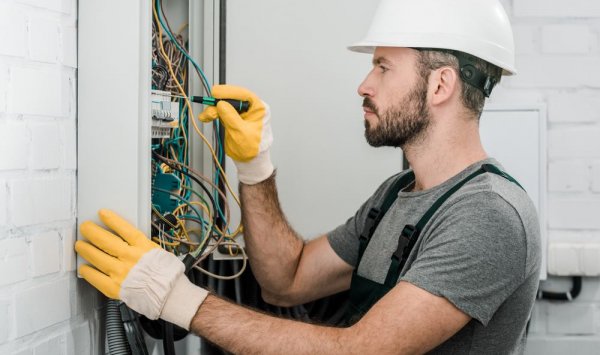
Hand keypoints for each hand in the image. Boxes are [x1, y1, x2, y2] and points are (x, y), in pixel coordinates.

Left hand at [75, 209, 207, 329]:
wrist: (169, 295)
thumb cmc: (166, 274)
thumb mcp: (157, 251)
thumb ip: (141, 245)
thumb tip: (126, 239)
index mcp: (143, 247)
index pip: (124, 229)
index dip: (112, 220)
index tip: (102, 213)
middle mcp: (131, 258)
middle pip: (106, 241)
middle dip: (92, 232)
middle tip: (85, 227)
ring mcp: (121, 273)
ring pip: (98, 257)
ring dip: (86, 249)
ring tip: (80, 244)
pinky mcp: (115, 287)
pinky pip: (96, 278)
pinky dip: (88, 271)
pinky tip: (84, 267)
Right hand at [198, 85, 273, 184]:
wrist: (251, 162)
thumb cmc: (253, 149)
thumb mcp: (241, 133)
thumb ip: (231, 117)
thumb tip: (221, 104)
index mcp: (259, 108)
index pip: (244, 94)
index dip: (229, 92)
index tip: (216, 93)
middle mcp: (250, 108)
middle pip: (232, 98)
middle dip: (218, 102)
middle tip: (210, 108)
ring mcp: (240, 113)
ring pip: (224, 105)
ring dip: (213, 109)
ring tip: (207, 117)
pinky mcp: (232, 118)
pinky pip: (221, 112)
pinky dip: (213, 113)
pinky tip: (206, 117)